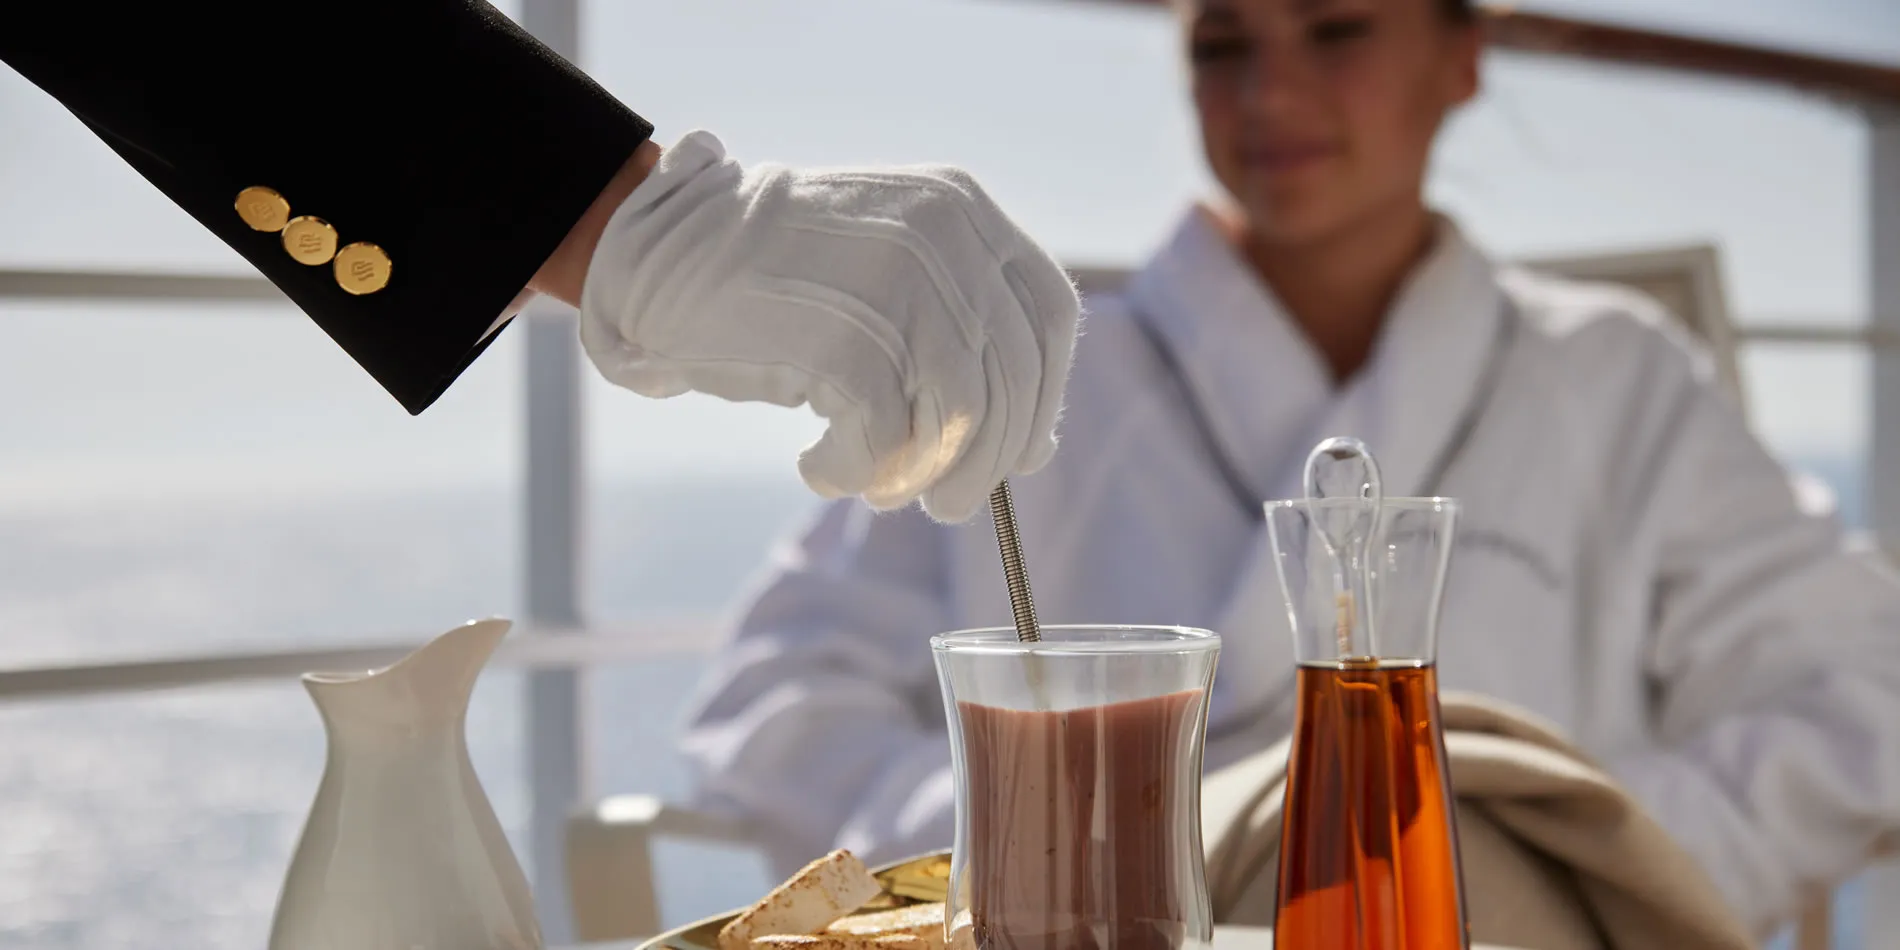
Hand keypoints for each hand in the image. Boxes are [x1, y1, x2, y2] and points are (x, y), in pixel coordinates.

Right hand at [577, 131, 1080, 522]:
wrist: (660, 250)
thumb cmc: (774, 276)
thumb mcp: (887, 262)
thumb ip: (962, 325)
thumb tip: (1035, 444)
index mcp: (962, 207)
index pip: (1049, 314)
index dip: (1044, 395)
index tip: (1021, 450)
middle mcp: (942, 237)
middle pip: (1011, 380)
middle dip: (986, 461)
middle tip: (947, 503)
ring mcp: (895, 288)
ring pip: (958, 423)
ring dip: (920, 477)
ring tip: (875, 484)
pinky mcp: (843, 345)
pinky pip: (883, 447)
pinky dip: (854, 475)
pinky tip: (818, 466)